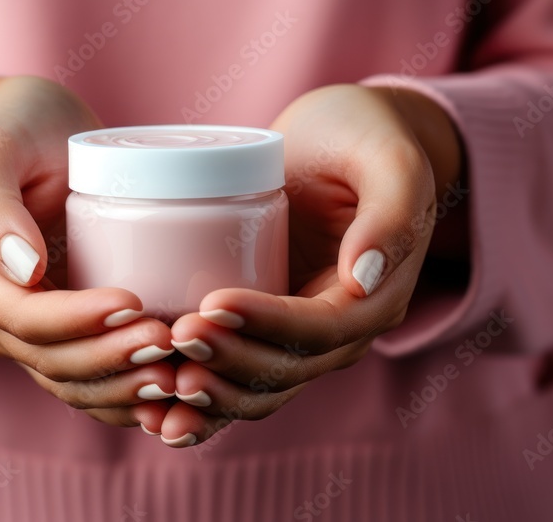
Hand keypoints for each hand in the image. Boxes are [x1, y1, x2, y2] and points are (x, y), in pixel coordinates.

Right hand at [0, 76, 174, 430]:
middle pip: (51, 361)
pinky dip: (126, 396)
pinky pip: (91, 381)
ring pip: (73, 382)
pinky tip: (169, 395)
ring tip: (177, 374)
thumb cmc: (16, 127)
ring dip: (123, 388)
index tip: (132, 304)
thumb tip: (22, 269)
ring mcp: (31, 330)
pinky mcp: (67, 332)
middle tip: (169, 341)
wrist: (33, 130)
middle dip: (110, 360)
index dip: (76, 322)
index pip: (23, 318)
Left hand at [158, 85, 463, 446]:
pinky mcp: (265, 329)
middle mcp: (342, 330)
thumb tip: (362, 276)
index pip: (320, 328)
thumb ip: (392, 212)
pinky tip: (160, 417)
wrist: (341, 136)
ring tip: (159, 381)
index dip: (266, 324)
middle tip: (175, 338)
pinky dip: (204, 406)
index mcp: (375, 296)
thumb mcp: (389, 157)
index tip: (211, 304)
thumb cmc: (363, 134)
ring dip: (212, 395)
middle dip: (229, 361)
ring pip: (259, 388)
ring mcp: (301, 335)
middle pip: (286, 369)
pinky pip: (237, 378)